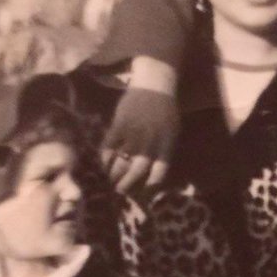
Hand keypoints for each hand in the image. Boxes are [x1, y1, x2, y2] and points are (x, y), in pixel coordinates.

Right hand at [100, 72, 178, 194]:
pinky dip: (105, 157)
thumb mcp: (172, 130)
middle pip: (138, 169)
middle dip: (128, 184)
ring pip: (122, 160)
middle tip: (121, 191)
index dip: (150, 186)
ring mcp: (134, 132)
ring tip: (111, 180)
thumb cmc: (166, 109)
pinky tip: (104, 163)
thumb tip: (153, 173)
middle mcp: (150, 141)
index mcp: (166, 144)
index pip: (159, 172)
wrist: (154, 83)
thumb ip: (164, 150)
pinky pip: (109, 146)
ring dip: (114, 174)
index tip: (143, 193)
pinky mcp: (119, 124)